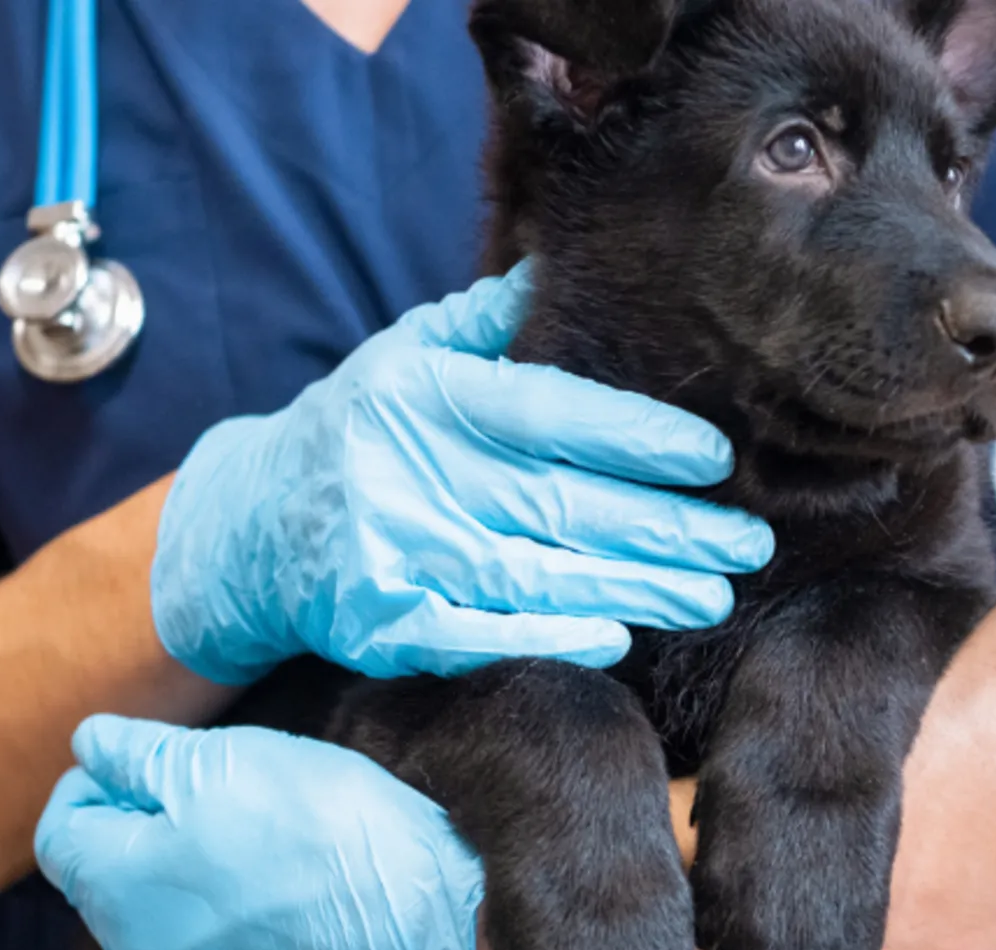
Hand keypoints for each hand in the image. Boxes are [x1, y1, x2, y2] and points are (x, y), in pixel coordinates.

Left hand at [34, 715, 483, 949]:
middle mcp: (134, 941)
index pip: (62, 825)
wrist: (414, 914)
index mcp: (113, 882)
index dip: (100, 776)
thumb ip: (141, 754)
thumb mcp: (223, 761)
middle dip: (150, 815)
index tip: (154, 753)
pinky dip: (233, 893)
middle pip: (110, 866)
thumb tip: (92, 745)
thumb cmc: (317, 831)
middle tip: (223, 779)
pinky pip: (211, 927)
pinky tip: (287, 868)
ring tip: (266, 822)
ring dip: (195, 854)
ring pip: (162, 898)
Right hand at [151, 263, 771, 684]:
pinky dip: (550, 637)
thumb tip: (560, 265)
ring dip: (635, 590)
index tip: (718, 457)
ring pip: (535, 575)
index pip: (550, 415)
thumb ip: (487, 321)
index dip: (638, 437)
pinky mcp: (381, 623)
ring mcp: (393, 553)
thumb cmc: (359, 427)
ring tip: (714, 595)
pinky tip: (618, 639)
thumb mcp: (408, 354)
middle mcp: (408, 472)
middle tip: (750, 543)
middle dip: (668, 529)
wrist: (245, 522)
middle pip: (562, 506)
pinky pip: (478, 635)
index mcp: (426, 396)